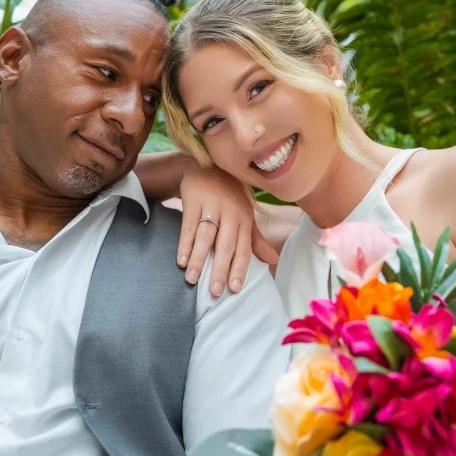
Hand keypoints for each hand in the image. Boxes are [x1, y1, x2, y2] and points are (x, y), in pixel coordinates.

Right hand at [177, 164, 279, 295]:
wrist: (207, 164)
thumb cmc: (229, 195)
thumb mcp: (245, 215)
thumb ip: (256, 240)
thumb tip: (274, 261)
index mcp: (244, 218)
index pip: (244, 248)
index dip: (239, 269)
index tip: (234, 290)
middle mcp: (230, 212)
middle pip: (226, 245)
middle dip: (221, 269)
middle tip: (215, 292)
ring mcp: (211, 205)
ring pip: (206, 237)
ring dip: (199, 259)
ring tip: (192, 280)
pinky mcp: (193, 200)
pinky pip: (188, 225)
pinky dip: (184, 244)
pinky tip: (181, 261)